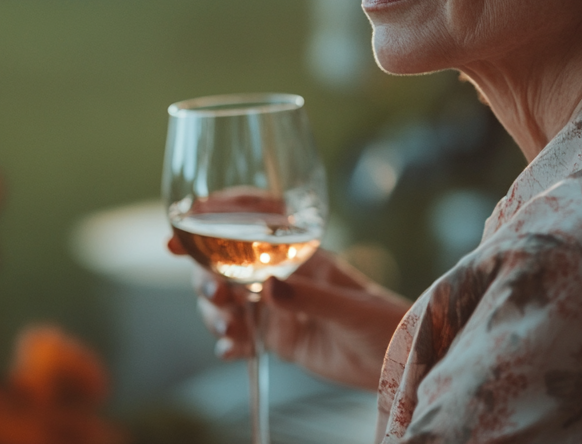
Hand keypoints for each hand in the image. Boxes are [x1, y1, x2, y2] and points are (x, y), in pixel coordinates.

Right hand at [168, 237, 411, 390]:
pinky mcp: (277, 337)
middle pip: (225, 264)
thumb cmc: (384, 321)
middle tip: (215, 293)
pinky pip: (240, 336)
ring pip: (226, 301)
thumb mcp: (350, 306)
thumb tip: (269, 287)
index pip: (250, 225)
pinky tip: (231, 352)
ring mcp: (276, 306)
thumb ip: (310, 297)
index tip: (181, 229)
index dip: (213, 221)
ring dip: (214, 312)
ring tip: (228, 329)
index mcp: (300, 252)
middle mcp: (282, 274)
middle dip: (206, 275)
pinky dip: (229, 343)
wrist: (399, 360)